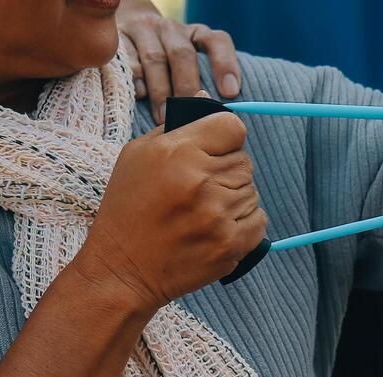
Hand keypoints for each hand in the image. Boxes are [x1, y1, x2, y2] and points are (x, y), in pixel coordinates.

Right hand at [76, 100, 266, 314]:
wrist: (124, 270)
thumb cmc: (128, 209)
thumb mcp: (138, 155)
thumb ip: (176, 126)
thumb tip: (205, 100)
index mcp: (179, 151)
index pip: (233, 127)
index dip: (224, 137)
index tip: (212, 150)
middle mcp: (202, 180)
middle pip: (245, 160)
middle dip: (227, 170)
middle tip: (199, 188)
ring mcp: (220, 215)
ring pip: (252, 190)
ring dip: (234, 197)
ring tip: (202, 210)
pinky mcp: (232, 244)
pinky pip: (259, 220)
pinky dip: (244, 222)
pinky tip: (216, 227)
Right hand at [116, 0, 240, 124]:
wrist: (130, 30)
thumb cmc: (168, 62)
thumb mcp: (190, 64)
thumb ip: (204, 84)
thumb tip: (216, 119)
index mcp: (196, 34)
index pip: (216, 41)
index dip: (225, 65)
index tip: (230, 93)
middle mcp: (171, 29)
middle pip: (182, 54)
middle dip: (187, 86)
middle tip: (189, 115)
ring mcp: (145, 30)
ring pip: (154, 58)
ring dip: (160, 91)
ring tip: (164, 118)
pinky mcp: (120, 37)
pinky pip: (128, 58)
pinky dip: (135, 79)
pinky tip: (140, 96)